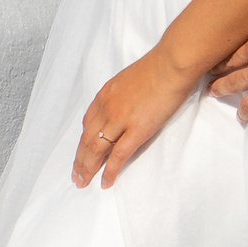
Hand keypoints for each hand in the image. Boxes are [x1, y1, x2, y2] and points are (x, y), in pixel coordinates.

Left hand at [73, 49, 204, 188]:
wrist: (171, 63)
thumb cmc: (158, 67)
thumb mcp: (129, 79)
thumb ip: (122, 94)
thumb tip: (125, 105)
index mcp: (105, 95)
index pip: (88, 123)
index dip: (83, 141)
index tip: (81, 153)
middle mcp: (107, 108)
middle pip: (87, 139)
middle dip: (80, 160)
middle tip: (76, 176)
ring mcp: (120, 120)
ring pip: (96, 149)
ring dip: (87, 168)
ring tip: (83, 183)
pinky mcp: (137, 130)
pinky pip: (118, 156)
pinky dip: (110, 171)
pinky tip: (105, 182)